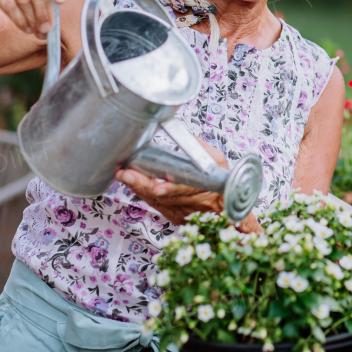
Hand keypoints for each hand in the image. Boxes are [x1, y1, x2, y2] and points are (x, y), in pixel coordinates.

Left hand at [115, 141, 261, 232]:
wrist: (226, 207)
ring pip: (156, 201)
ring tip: (124, 175)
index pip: (186, 188)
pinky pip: (155, 204)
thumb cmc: (223, 181)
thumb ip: (201, 149)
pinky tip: (132, 183)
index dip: (170, 187)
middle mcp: (193, 204)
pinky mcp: (173, 215)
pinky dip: (142, 193)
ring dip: (138, 188)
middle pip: (165, 197)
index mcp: (207, 188)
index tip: (155, 185)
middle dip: (143, 185)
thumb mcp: (217, 160)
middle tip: (126, 174)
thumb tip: (186, 136)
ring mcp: (182, 213)